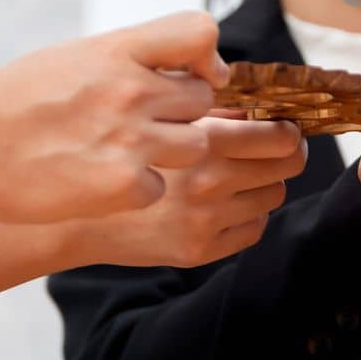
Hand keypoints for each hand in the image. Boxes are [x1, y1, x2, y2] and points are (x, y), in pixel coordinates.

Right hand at [0, 11, 229, 222]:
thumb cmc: (13, 103)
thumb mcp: (73, 57)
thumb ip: (130, 57)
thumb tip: (187, 62)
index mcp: (117, 50)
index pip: (199, 33)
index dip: (207, 58)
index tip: (198, 76)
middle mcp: (131, 89)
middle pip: (202, 100)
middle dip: (181, 115)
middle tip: (145, 127)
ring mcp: (130, 138)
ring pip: (195, 146)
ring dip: (170, 154)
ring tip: (126, 155)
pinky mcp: (123, 183)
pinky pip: (162, 187)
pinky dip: (140, 191)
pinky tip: (103, 183)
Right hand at [67, 111, 306, 267]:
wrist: (71, 211)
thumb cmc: (118, 154)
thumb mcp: (161, 117)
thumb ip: (213, 112)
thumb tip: (262, 108)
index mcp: (202, 141)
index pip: (280, 137)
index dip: (289, 131)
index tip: (286, 129)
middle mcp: (208, 183)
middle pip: (286, 166)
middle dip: (283, 155)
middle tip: (272, 150)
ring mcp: (205, 221)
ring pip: (272, 196)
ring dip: (262, 184)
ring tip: (236, 177)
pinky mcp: (198, 251)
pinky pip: (253, 229)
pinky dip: (245, 215)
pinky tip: (221, 204)